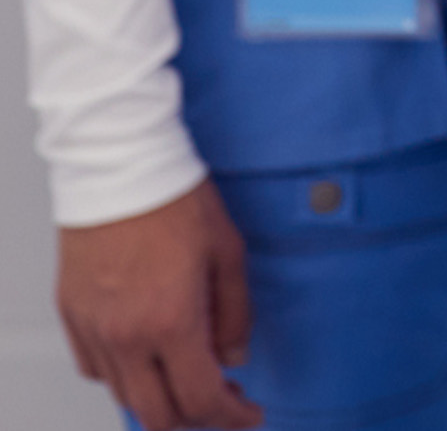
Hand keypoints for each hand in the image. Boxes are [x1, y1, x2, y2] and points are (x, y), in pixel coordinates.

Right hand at [58, 179, 259, 429]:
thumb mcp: (228, 253)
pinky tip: (148, 358)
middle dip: (196, 420)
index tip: (249, 413)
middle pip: (157, 416)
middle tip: (224, 401)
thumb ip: (234, 313)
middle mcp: (126, 336)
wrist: (119, 168)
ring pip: (124, 396)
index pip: (201, 398)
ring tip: (190, 376)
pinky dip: (125, 377)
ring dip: (160, 399)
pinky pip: (95, 369)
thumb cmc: (175, 199)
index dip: (231, 416)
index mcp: (171, 321)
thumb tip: (235, 356)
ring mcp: (93, 330)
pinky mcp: (71, 317)